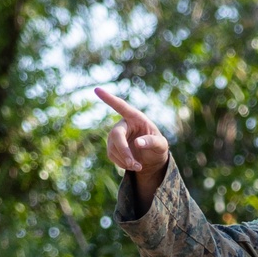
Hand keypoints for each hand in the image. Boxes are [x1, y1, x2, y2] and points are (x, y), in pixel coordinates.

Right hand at [95, 87, 168, 204]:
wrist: (152, 159)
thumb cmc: (158, 147)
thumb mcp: (161, 145)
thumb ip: (152, 142)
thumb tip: (138, 143)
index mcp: (135, 118)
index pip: (121, 106)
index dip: (109, 99)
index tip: (97, 89)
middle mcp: (123, 124)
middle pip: (116, 134)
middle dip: (124, 151)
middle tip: (134, 165)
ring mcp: (115, 136)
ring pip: (113, 147)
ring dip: (125, 160)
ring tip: (138, 167)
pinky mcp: (112, 147)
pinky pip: (112, 156)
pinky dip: (122, 163)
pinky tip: (132, 165)